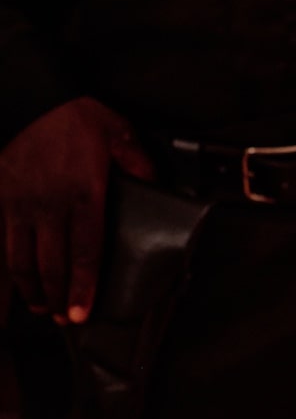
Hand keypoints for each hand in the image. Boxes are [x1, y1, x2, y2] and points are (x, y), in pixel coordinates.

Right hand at [0, 97, 153, 322]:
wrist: (34, 98)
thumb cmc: (78, 116)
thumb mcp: (120, 135)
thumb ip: (140, 165)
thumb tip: (157, 188)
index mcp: (84, 194)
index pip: (85, 251)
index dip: (83, 285)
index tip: (82, 310)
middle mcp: (49, 205)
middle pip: (51, 263)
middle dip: (58, 296)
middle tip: (65, 320)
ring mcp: (21, 203)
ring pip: (22, 257)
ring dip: (31, 287)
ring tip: (42, 307)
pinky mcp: (2, 197)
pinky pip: (4, 240)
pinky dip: (11, 265)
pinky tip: (19, 279)